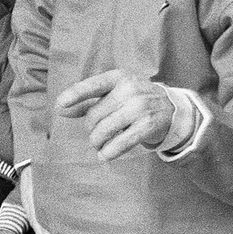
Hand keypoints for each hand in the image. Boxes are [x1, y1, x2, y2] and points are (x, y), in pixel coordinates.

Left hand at [55, 69, 173, 160]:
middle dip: (90, 128)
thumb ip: (87, 102)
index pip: (93, 85)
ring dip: (97, 142)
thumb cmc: (134, 100)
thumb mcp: (114, 94)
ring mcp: (140, 107)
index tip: (60, 105)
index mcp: (118, 77)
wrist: (172, 109)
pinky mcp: (148, 125)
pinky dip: (110, 151)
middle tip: (94, 133)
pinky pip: (122, 142)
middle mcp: (130, 89)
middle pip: (95, 115)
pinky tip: (104, 156)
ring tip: (98, 145)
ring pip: (105, 130)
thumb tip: (61, 110)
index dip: (75, 95)